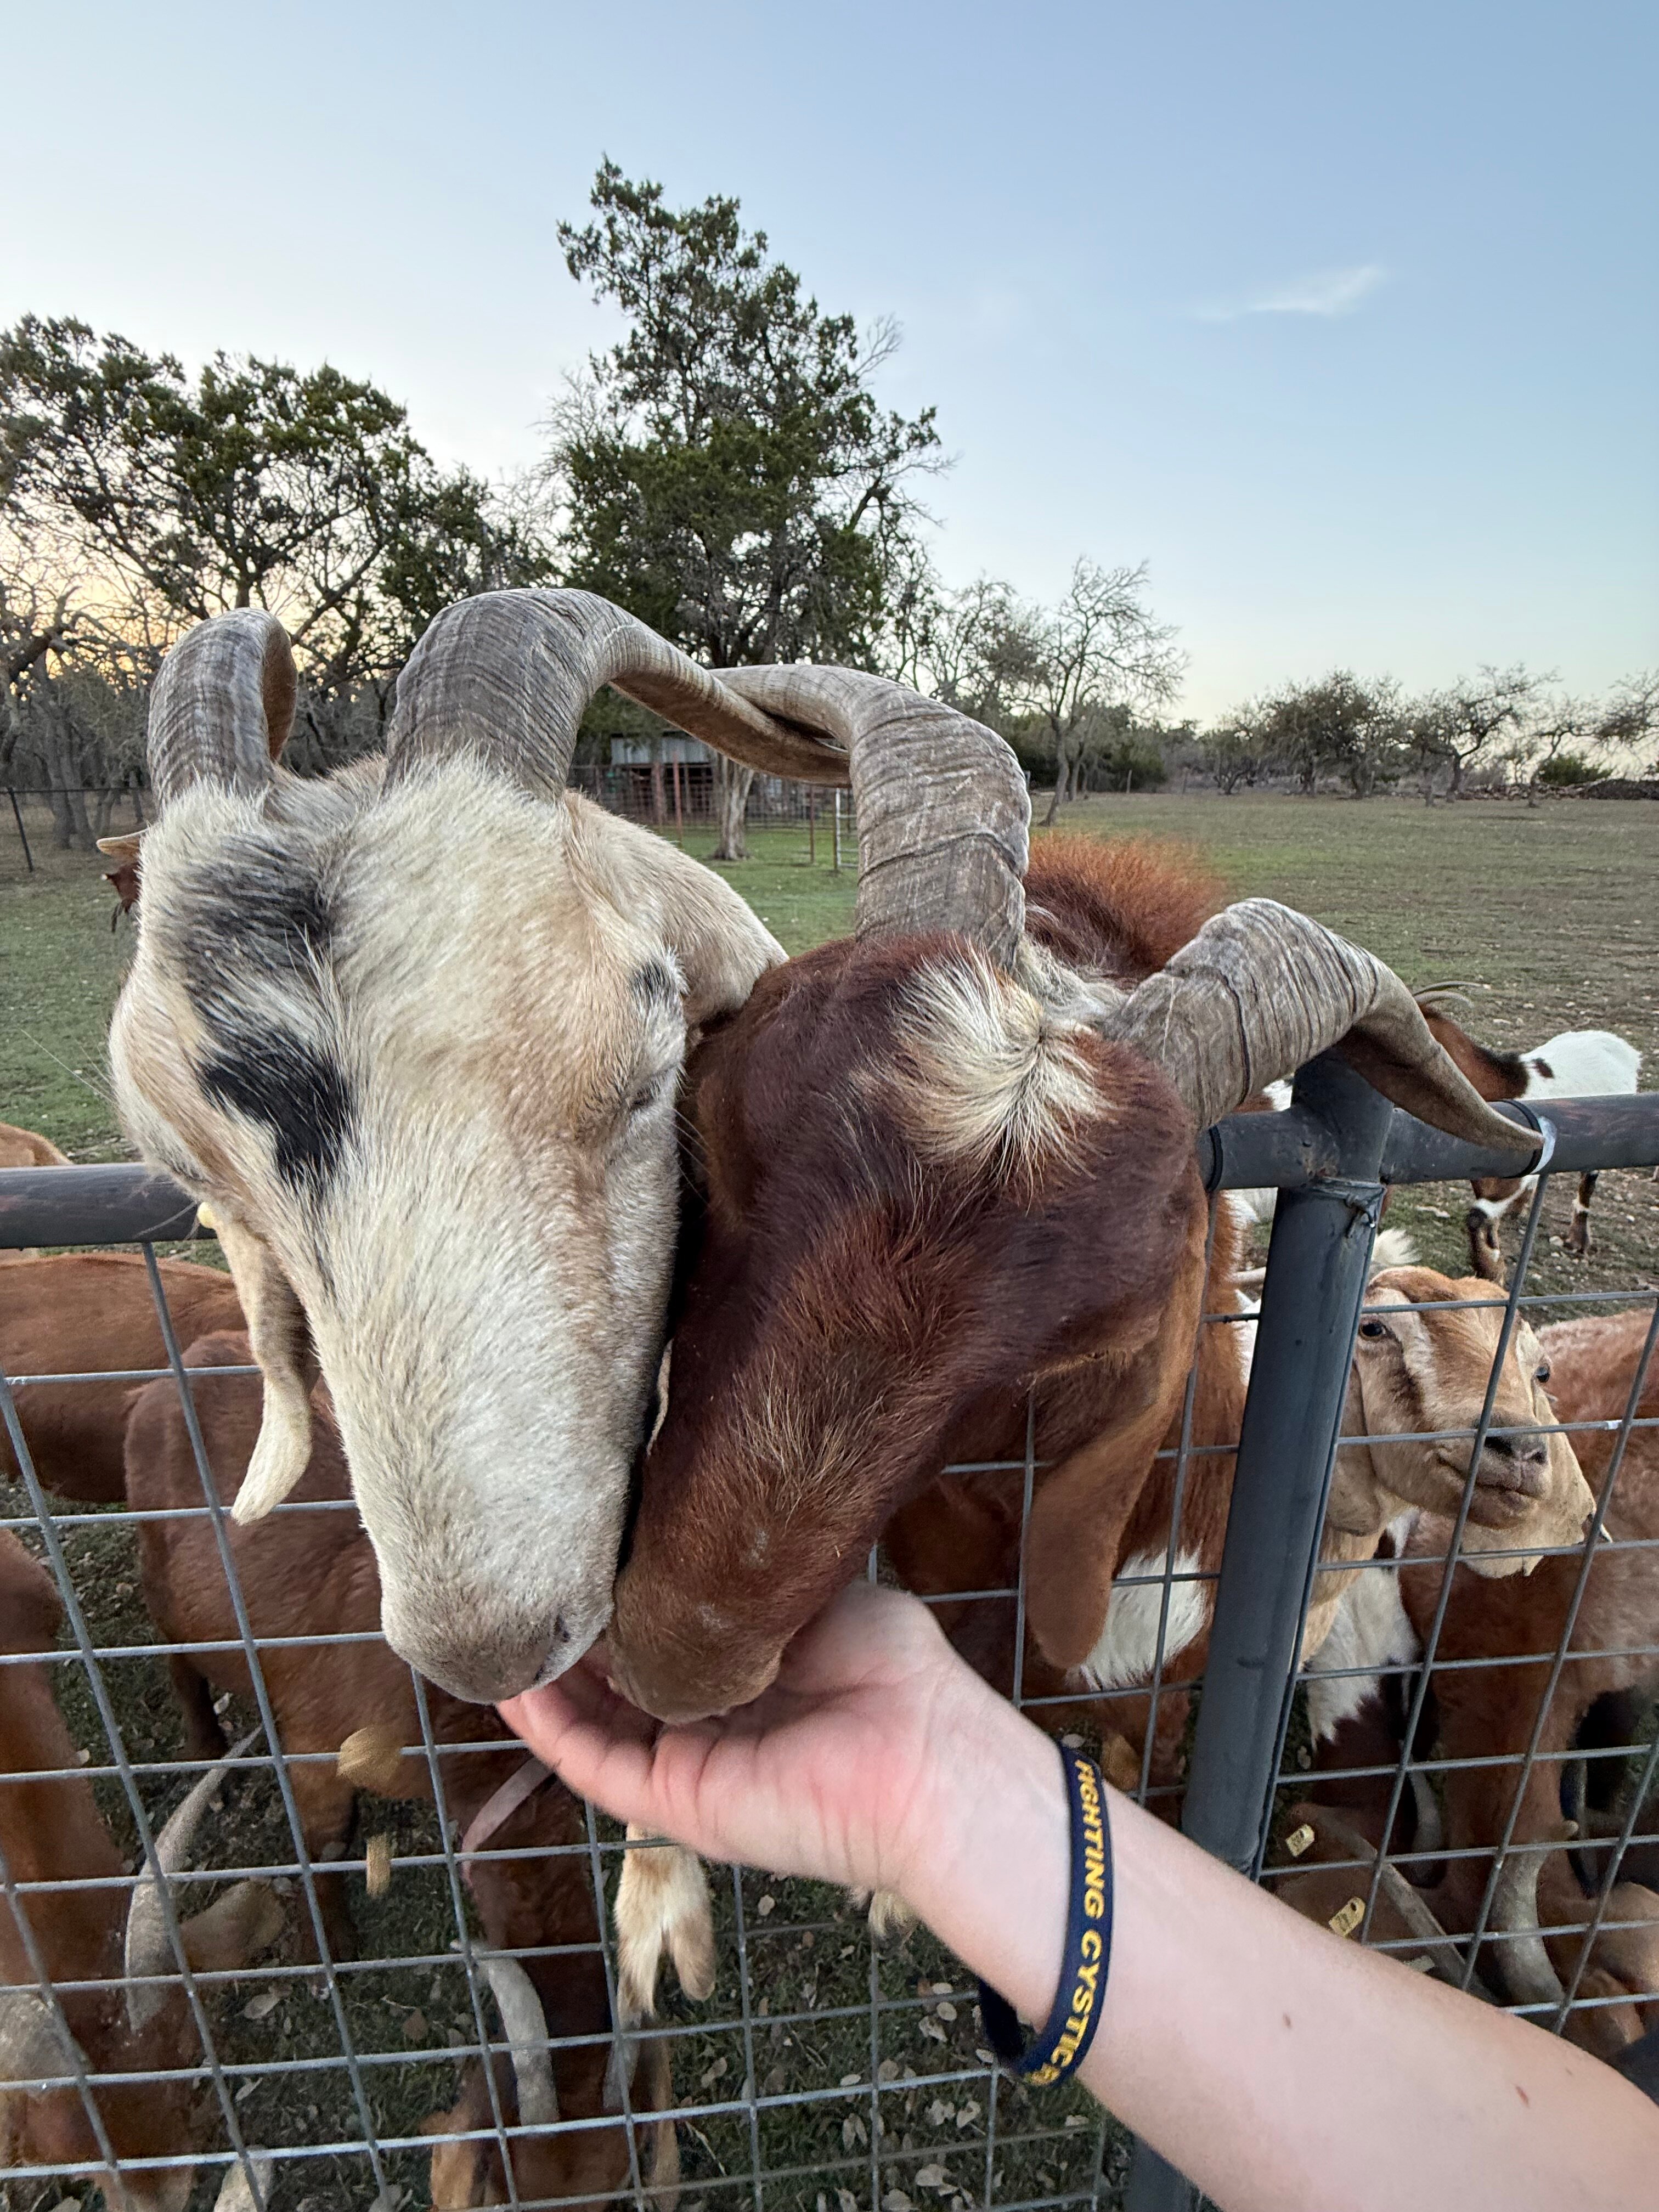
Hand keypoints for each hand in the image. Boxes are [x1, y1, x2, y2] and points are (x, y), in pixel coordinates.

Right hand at [501, 1582, 989, 1900]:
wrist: (925, 1753)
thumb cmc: (892, 1666)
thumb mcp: (810, 1593)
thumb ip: (746, 1577)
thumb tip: (682, 1531)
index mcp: (744, 1670)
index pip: (657, 1633)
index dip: (613, 1594)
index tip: (572, 1545)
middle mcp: (709, 1718)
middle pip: (613, 1678)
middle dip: (567, 1630)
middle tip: (518, 1575)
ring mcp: (688, 1763)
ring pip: (589, 1722)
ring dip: (542, 1677)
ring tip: (499, 1619)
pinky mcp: (675, 1804)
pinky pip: (593, 1766)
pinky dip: (547, 1729)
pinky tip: (512, 1684)